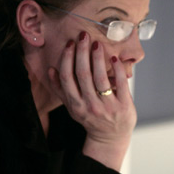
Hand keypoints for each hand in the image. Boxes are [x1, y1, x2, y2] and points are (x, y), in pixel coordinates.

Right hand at [49, 32, 135, 169]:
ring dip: (98, 58)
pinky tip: (114, 58)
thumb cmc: (89, 118)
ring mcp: (107, 106)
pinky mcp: (124, 106)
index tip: (70, 44)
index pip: (68, 78)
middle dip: (82, 53)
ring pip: (100, 78)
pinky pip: (120, 84)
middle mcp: (89, 106)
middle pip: (83, 75)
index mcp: (75, 105)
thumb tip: (50, 69)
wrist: (110, 137)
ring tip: (97, 43)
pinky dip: (117, 70)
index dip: (68, 59)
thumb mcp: (72, 107)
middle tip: (83, 36)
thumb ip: (61, 90)